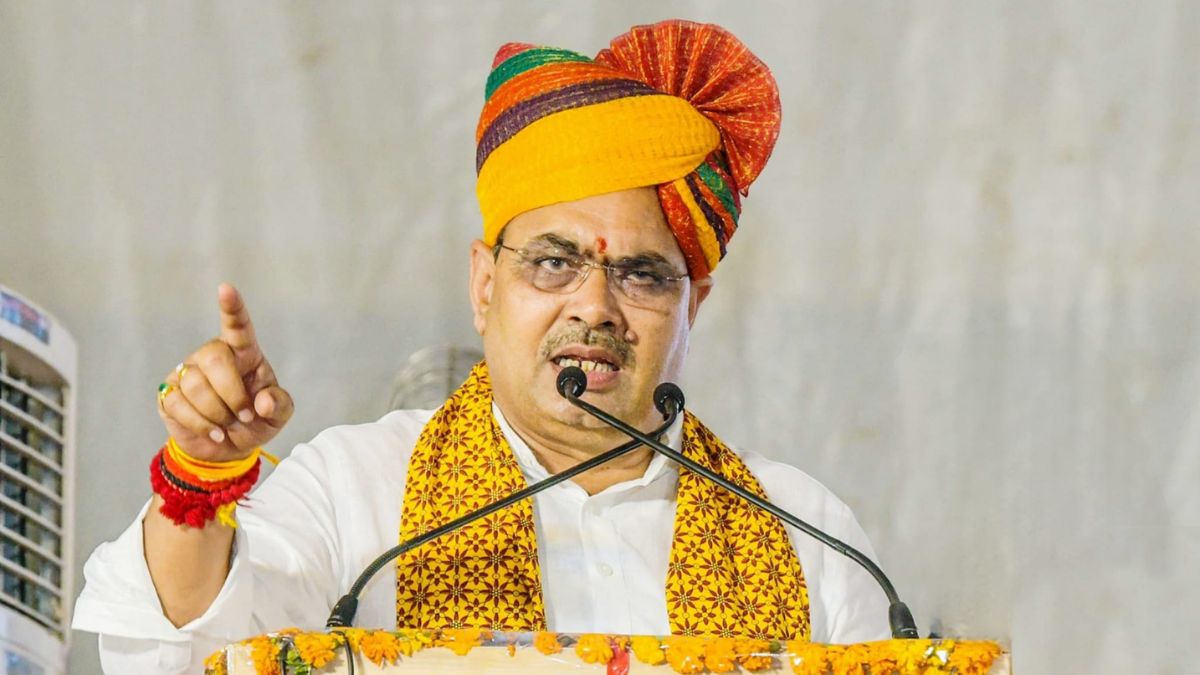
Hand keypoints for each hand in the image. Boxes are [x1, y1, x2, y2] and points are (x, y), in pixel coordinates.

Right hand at [156, 283, 292, 461]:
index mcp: (244, 353)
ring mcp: (187, 372)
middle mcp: (213, 356)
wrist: (228, 449)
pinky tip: (213, 432)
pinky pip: (178, 404)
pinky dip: (200, 424)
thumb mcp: (278, 415)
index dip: (232, 307)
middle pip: (215, 360)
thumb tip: (263, 402)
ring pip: (196, 386)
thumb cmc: (255, 421)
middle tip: (245, 415)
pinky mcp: (169, 393)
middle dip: (232, 394)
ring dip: (217, 414)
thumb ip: (279, 405)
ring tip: (228, 425)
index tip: (226, 288)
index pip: (238, 325)